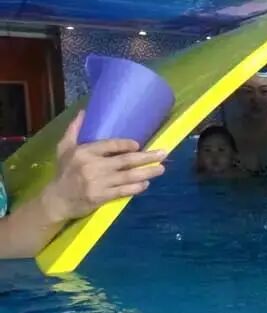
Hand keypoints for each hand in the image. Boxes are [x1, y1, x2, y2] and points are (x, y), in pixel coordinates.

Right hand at [42, 111, 166, 222]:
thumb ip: (74, 130)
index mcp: (84, 152)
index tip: (139, 144)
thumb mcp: (64, 148)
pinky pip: (123, 191)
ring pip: (128, 177)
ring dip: (147, 172)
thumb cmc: (63, 172)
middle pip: (125, 161)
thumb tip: (84, 112)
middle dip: (146, 157)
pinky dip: (136, 188)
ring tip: (161, 169)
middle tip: (163, 153)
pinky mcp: (101, 197)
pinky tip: (146, 183)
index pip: (110, 145)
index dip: (126, 145)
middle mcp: (92, 166)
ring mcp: (98, 183)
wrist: (57, 200)